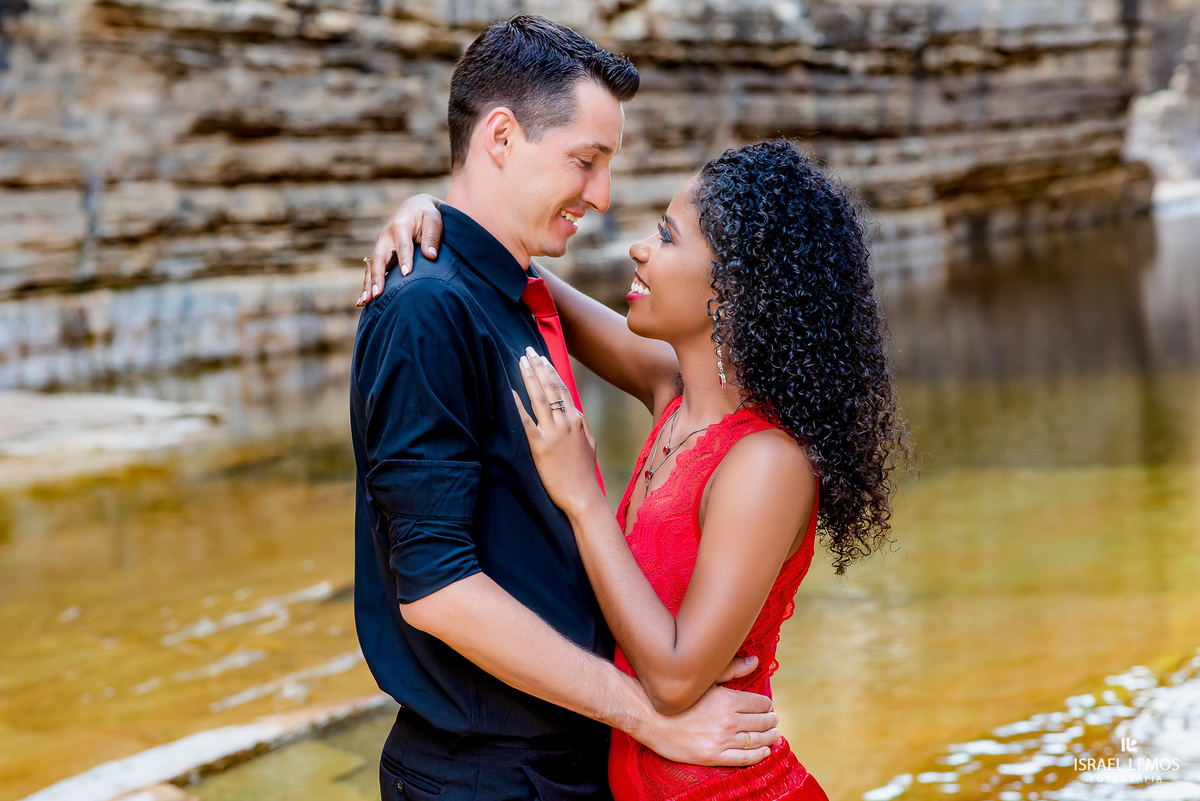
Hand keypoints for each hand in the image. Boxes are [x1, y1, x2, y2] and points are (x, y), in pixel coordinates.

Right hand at [357, 194, 443, 305]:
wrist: (415, 207)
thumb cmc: (427, 215)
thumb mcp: (434, 220)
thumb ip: (432, 236)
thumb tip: (431, 255)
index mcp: (400, 226)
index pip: (403, 245)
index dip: (404, 259)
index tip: (407, 274)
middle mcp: (386, 236)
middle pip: (379, 258)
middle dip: (377, 277)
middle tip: (377, 294)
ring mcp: (381, 245)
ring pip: (371, 266)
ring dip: (367, 284)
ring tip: (365, 302)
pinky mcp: (380, 254)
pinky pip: (371, 270)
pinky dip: (367, 284)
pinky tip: (363, 301)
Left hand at [511, 348, 603, 516]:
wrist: (583, 497)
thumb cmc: (584, 474)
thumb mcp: (589, 445)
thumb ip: (581, 426)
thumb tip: (575, 413)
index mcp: (578, 421)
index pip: (563, 389)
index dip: (551, 371)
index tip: (543, 358)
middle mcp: (566, 423)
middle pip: (551, 387)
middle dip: (539, 366)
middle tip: (528, 350)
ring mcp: (553, 433)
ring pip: (540, 398)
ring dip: (529, 377)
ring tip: (521, 361)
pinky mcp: (540, 446)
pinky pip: (525, 420)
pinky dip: (517, 403)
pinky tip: (509, 390)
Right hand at [632, 671, 779, 766]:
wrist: (650, 717)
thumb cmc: (677, 695)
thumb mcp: (705, 679)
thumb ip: (732, 669)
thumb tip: (755, 661)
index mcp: (728, 700)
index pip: (760, 704)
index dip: (766, 705)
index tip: (767, 707)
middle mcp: (728, 721)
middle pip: (762, 723)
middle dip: (771, 721)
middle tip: (774, 720)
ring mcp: (721, 741)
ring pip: (756, 741)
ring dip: (769, 738)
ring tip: (773, 735)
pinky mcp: (713, 757)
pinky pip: (744, 759)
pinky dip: (758, 755)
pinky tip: (764, 751)